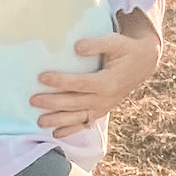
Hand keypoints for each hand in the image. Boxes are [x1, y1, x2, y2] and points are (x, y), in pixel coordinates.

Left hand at [31, 8, 160, 137]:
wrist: (143, 63)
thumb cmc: (125, 50)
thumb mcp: (115, 42)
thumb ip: (97, 44)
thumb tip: (77, 47)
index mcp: (109, 82)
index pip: (81, 83)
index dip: (61, 81)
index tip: (41, 77)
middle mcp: (106, 98)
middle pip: (76, 103)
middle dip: (53, 103)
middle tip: (33, 100)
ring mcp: (103, 107)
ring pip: (78, 117)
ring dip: (58, 121)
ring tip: (39, 122)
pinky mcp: (101, 111)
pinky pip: (85, 123)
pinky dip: (70, 130)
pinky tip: (55, 134)